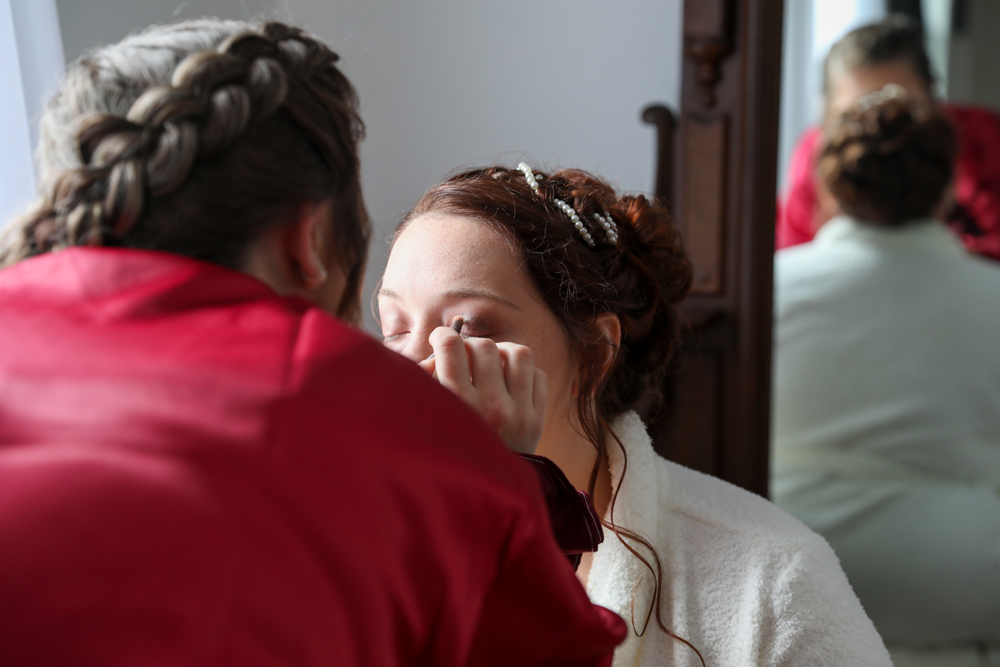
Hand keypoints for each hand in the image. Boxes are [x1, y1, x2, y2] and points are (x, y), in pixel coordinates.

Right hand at [419, 326, 546, 454]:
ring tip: (492, 364)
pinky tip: (510, 382)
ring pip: (519, 353)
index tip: (440, 340)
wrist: (484, 495)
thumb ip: (427, 382)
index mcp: (459, 405)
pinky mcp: (538, 419)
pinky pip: (538, 375)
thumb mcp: (429, 419)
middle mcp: (492, 407)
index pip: (451, 346)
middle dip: (470, 346)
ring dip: (502, 352)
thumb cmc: (447, 453)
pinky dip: (525, 372)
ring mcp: (520, 413)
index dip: (442, 336)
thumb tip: (437, 352)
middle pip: (484, 347)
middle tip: (465, 358)